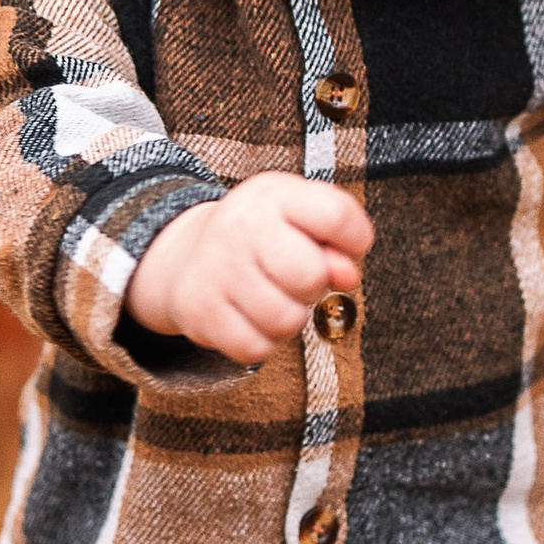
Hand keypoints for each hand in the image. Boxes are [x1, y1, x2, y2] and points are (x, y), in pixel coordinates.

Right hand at [127, 173, 373, 365]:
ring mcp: (216, 268)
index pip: (335, 215)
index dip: (355, 241)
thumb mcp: (301, 219)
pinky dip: (262, 342)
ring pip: (286, 321)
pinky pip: (255, 348)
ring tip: (274, 298)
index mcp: (275, 194)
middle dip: (315, 287)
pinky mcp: (200, 310)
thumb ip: (337, 239)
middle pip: (310, 275)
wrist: (188, 255)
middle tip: (298, 279)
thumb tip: (347, 276)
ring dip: (290, 319)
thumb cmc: (261, 237)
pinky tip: (251, 318)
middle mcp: (240, 225)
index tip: (342, 249)